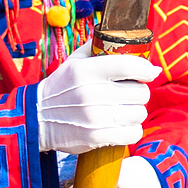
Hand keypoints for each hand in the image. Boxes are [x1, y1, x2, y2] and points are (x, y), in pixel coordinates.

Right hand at [37, 48, 161, 153]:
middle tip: (125, 95)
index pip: (131, 65)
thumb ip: (105, 50)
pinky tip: (119, 126)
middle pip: (141, 92)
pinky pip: (133, 133)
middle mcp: (92, 92)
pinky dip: (131, 130)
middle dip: (137, 93)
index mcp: (87, 69)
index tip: (148, 72)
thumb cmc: (63, 87)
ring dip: (134, 112)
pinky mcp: (97, 137)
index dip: (146, 69)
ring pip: (140, 113)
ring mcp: (95, 116)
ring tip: (120, 111)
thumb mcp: (76, 61)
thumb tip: (149, 60)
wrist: (38, 118)